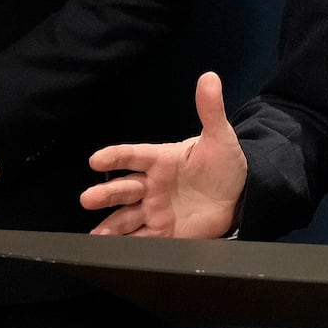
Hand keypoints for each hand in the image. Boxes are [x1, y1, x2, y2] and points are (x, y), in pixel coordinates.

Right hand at [81, 71, 245, 237]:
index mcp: (161, 160)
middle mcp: (151, 185)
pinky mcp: (164, 233)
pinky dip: (127, 246)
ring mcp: (155, 210)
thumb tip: (209, 77)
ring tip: (96, 235)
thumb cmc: (223, 163)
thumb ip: (211, 110)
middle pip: (124, 189)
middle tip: (88, 198)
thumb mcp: (219, 137)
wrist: (238, 196)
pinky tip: (111, 250)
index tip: (96, 159)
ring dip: (110, 225)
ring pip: (126, 217)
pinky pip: (142, 240)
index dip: (115, 156)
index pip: (134, 156)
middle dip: (106, 193)